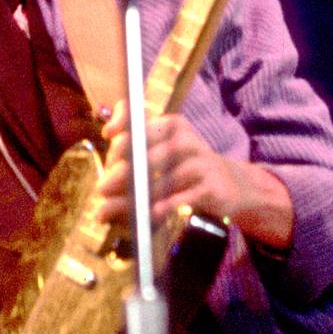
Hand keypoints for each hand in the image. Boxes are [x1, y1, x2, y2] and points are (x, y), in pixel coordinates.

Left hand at [96, 100, 294, 247]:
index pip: (143, 119)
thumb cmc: (186, 173)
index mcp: (171, 127)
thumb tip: (101, 201)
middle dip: (122, 171)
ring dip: (139, 194)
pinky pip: (185, 195)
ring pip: (165, 177)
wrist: (231, 187)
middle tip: (102, 187)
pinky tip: (151, 214)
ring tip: (116, 208)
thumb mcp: (161, 164)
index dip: (122, 126)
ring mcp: (202, 162)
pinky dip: (166, 205)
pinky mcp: (213, 186)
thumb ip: (130, 175)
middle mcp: (186, 140)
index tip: (108, 137)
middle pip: (149, 150)